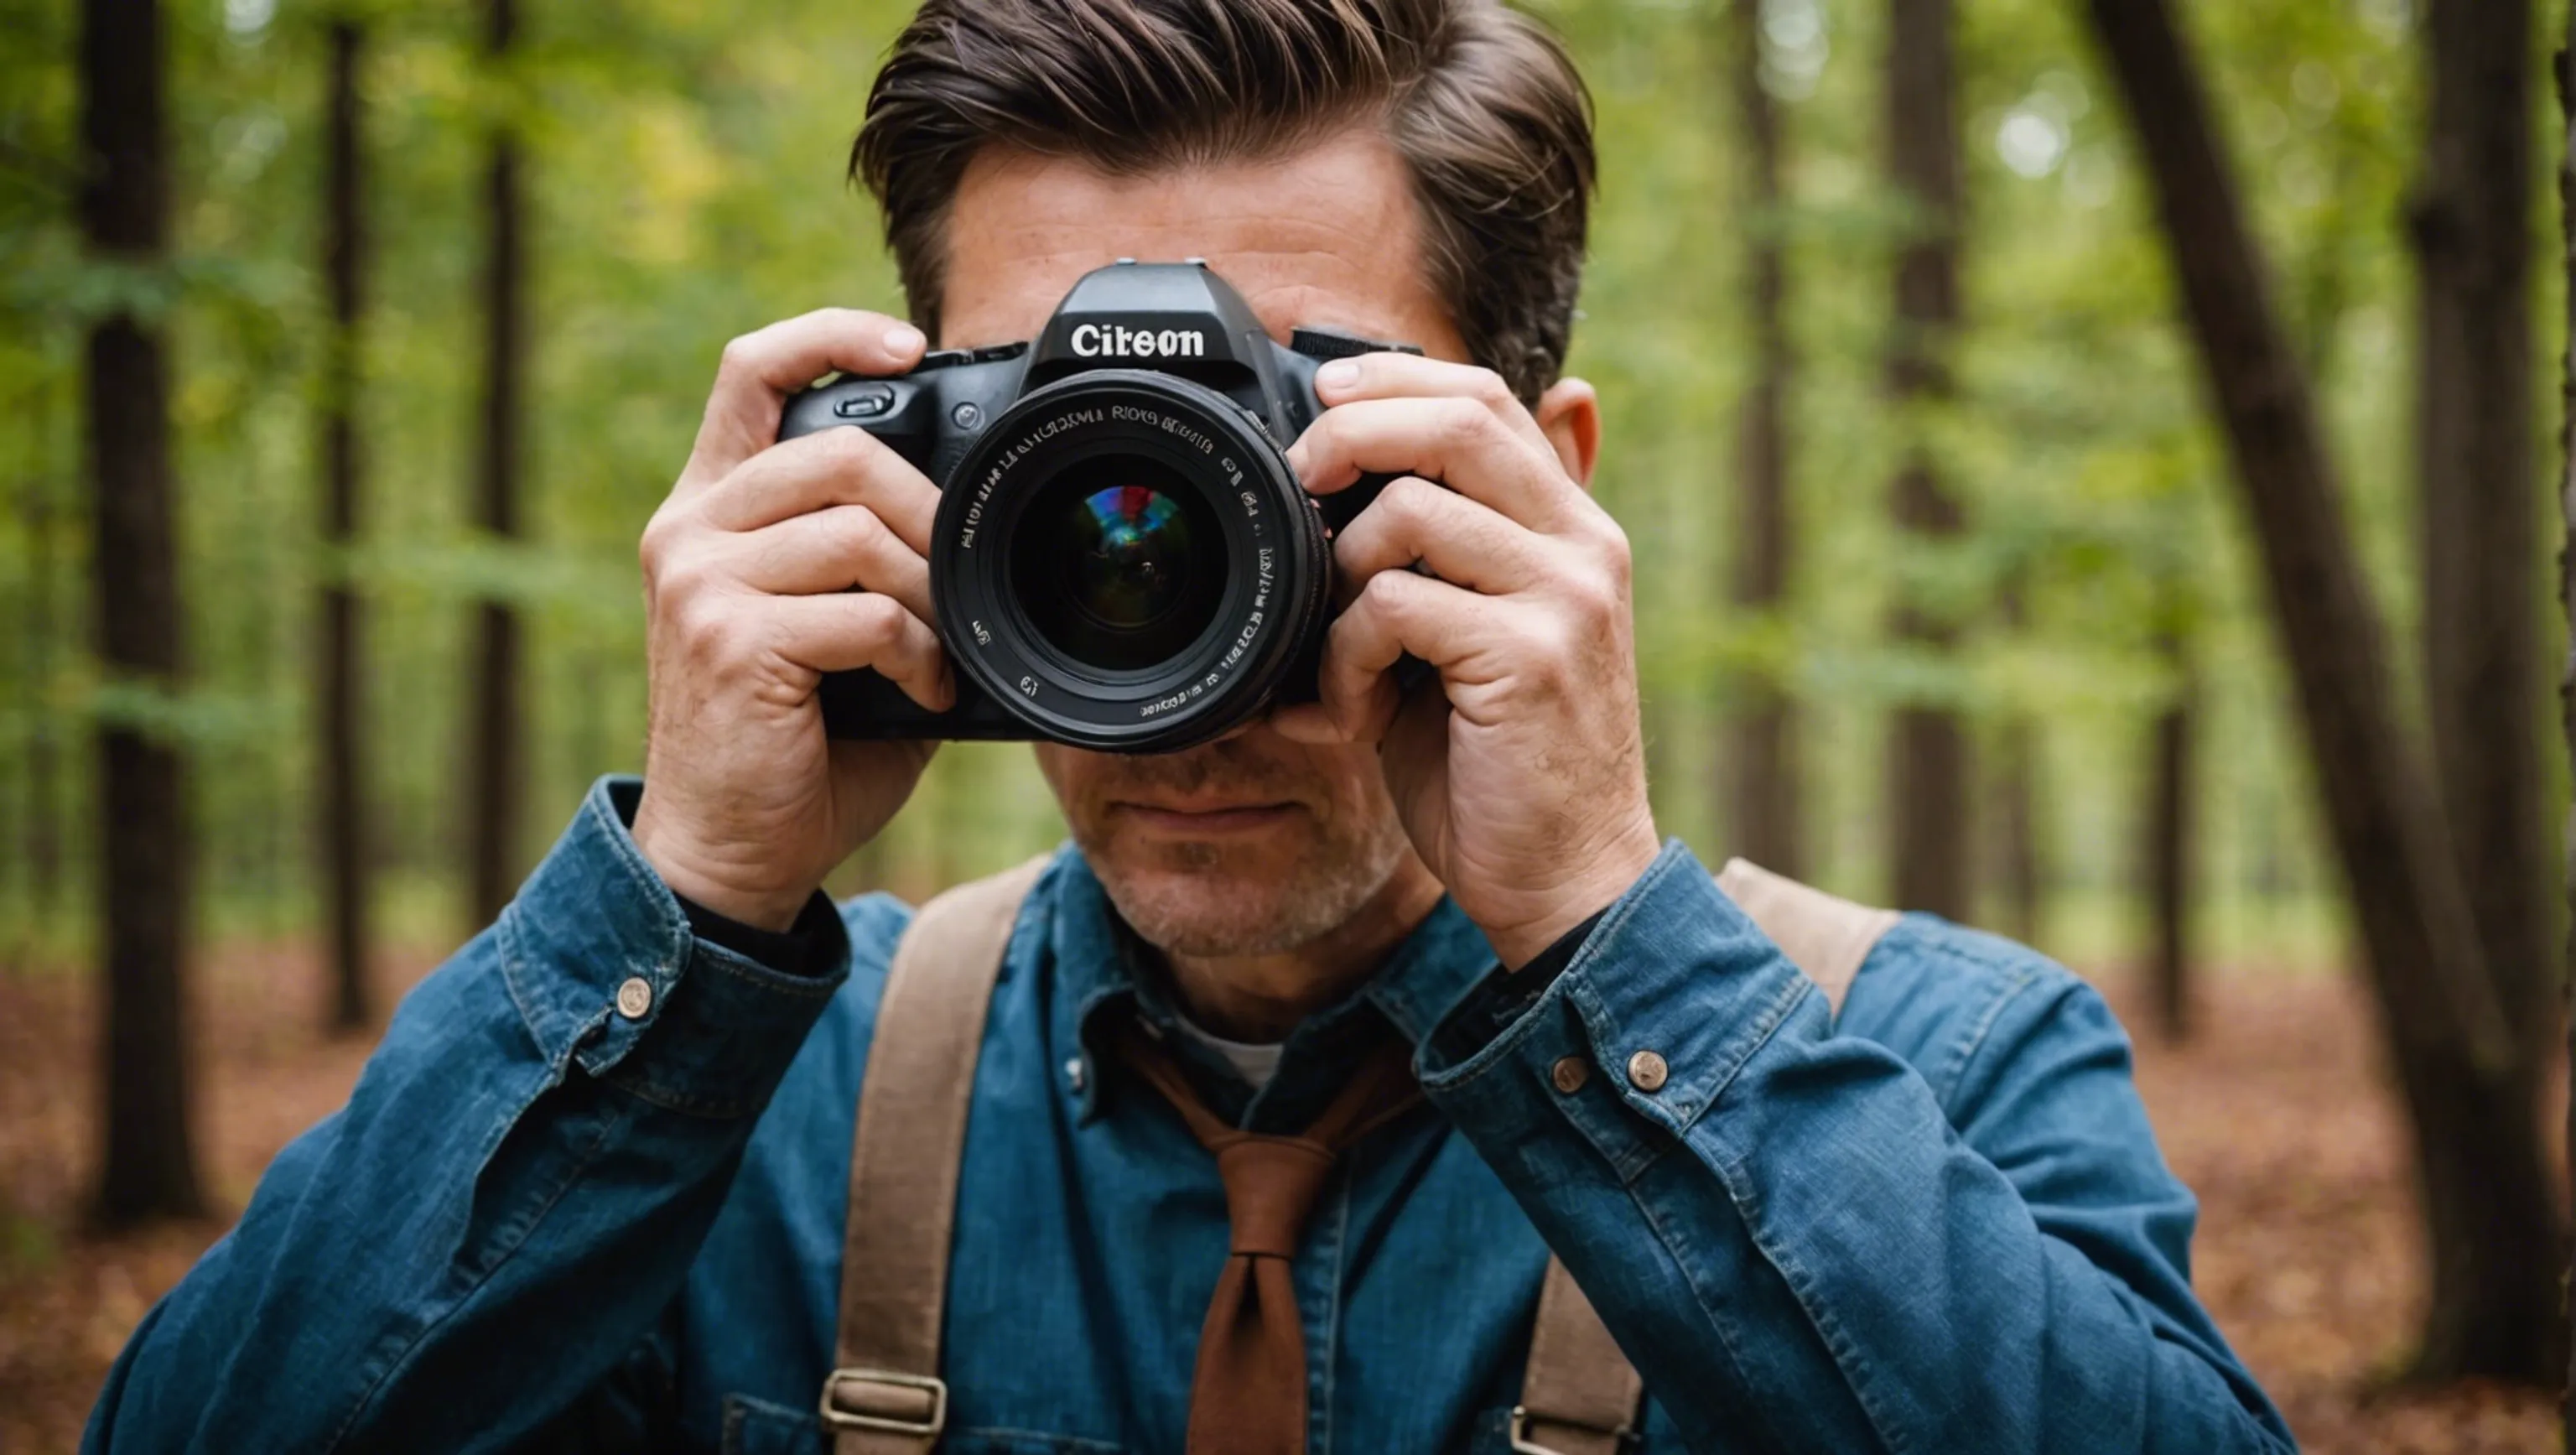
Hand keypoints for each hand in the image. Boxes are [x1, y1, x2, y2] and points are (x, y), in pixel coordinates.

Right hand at [629, 310, 949, 930]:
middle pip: (840, 454)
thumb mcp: (830, 628)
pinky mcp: (729, 638)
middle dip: (929, 513)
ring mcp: (700, 581)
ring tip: (937, 650)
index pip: (751, 372)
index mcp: (710, 510)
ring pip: (858, 530)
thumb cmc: (793, 746)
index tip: (907, 346)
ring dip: (930, 594)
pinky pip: (863, 612)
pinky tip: (921, 691)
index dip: (830, 337)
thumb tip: (975, 520)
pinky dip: (917, 653)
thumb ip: (874, 563)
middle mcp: (690, 531)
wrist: (728, 852)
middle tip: (957, 580)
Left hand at [1274, 355, 1661, 967]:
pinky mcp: (1528, 657)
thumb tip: (1383, 474)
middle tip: (1297, 483)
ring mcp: (1563, 598)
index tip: (1321, 396)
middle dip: (1351, 436)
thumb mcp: (1480, 641)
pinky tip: (1352, 715)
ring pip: (1411, 512)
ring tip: (1336, 657)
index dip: (1395, 379)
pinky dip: (1343, 658)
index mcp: (1572, 530)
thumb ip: (1451, 559)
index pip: (1487, 398)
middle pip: (1456, 419)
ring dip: (1338, 579)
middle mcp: (1582, 547)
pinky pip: (1395, 606)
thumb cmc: (1503, 769)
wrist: (1569, 884)